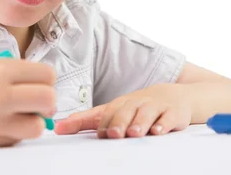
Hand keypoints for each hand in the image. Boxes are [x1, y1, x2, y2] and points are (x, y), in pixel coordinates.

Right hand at [0, 54, 55, 147]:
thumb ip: (13, 71)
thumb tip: (43, 83)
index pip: (47, 75)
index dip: (47, 77)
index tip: (40, 79)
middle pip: (48, 101)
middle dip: (46, 99)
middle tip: (36, 97)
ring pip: (37, 127)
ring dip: (33, 120)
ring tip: (19, 112)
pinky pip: (14, 141)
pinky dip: (14, 132)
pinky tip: (0, 121)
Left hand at [54, 84, 191, 137]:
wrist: (172, 96)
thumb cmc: (136, 108)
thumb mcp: (112, 111)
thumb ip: (86, 120)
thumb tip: (57, 127)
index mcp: (120, 104)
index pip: (106, 111)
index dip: (98, 122)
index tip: (92, 133)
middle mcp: (137, 103)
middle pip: (126, 111)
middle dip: (119, 122)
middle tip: (113, 134)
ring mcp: (156, 107)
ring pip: (147, 113)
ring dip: (140, 123)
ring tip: (134, 133)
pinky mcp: (173, 113)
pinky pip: (169, 117)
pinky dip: (163, 124)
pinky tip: (158, 131)